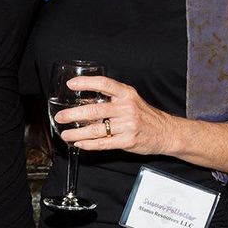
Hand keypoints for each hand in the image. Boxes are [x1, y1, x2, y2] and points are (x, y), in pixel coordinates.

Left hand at [55, 74, 175, 156]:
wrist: (167, 132)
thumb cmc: (146, 116)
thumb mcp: (132, 101)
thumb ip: (112, 100)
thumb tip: (85, 103)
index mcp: (127, 94)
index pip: (104, 83)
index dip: (86, 82)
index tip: (71, 84)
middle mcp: (126, 108)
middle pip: (95, 109)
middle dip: (73, 114)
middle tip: (60, 117)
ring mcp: (127, 125)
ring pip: (96, 129)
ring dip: (77, 133)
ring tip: (66, 134)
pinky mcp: (128, 141)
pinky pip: (104, 143)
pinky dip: (89, 144)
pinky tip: (80, 144)